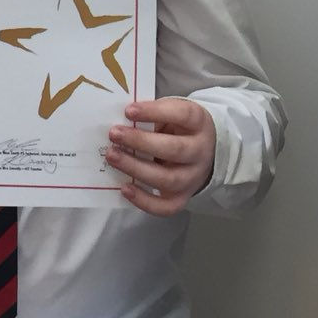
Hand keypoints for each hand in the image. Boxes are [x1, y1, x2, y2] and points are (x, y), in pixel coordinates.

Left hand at [107, 97, 216, 215]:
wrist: (204, 152)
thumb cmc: (180, 129)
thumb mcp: (173, 115)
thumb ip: (153, 116)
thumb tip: (122, 123)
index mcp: (199, 123)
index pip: (183, 115)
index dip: (155, 112)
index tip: (129, 111)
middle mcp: (200, 152)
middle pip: (174, 149)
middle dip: (140, 142)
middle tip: (114, 134)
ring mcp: (193, 177)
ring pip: (167, 179)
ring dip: (136, 168)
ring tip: (112, 156)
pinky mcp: (183, 197)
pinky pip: (166, 206)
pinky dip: (144, 200)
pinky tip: (125, 188)